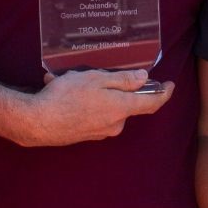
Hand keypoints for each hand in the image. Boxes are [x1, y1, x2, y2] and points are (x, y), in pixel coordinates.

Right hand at [17, 69, 171, 146]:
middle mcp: (115, 125)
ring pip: (103, 106)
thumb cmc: (66, 97)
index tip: (169, 85)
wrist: (38, 123)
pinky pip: (89, 113)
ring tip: (65, 80)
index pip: (152, 103)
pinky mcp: (86, 135)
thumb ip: (123, 80)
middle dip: (109, 85)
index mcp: (121, 109)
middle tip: (87, 72)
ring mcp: (100, 132)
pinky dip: (79, 102)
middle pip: (123, 102)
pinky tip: (59, 90)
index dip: (163, 93)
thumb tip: (143, 78)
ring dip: (88, 92)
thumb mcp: (96, 80)